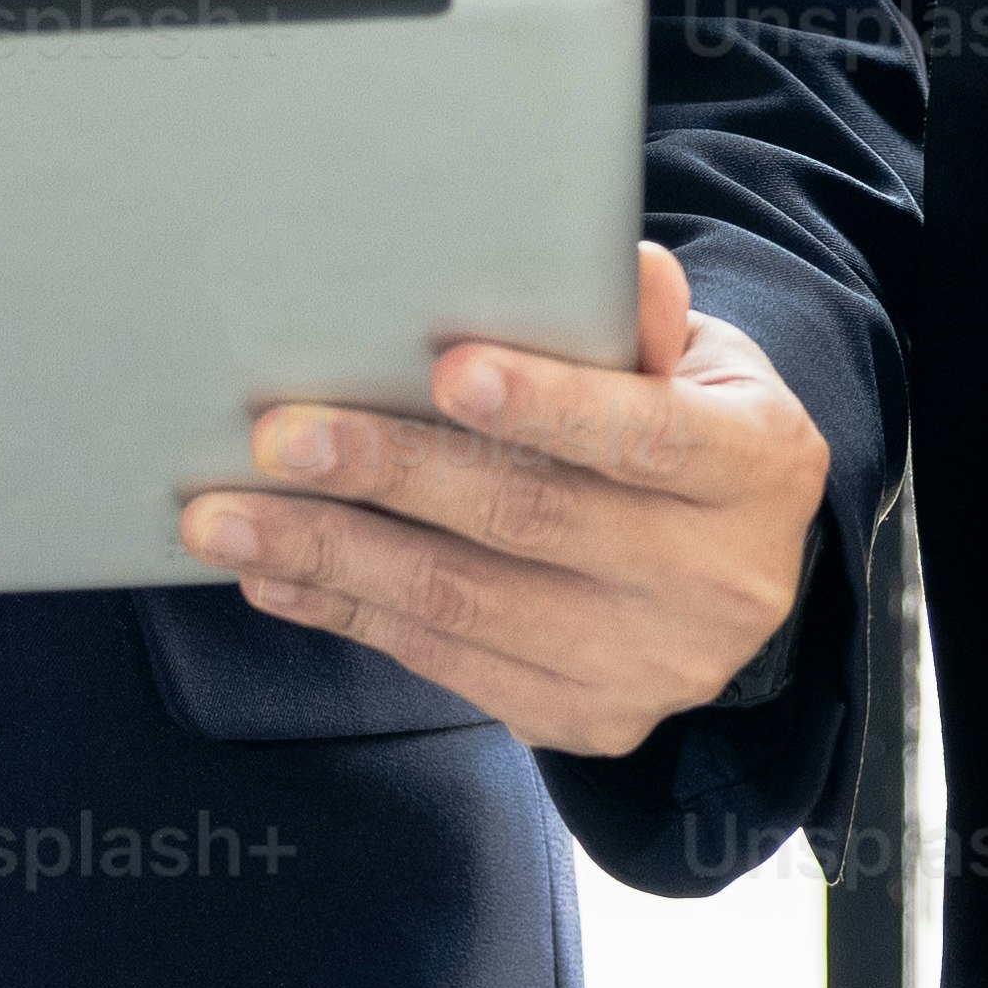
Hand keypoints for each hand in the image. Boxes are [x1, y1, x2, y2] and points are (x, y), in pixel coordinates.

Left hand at [175, 241, 826, 759]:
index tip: (445, 370)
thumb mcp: (705, 363)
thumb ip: (647, 324)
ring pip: (467, 606)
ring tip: (228, 519)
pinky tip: (274, 577)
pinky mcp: (585, 722)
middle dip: (393, 474)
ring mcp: (649, 668)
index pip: (650, 435)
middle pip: (533, 521)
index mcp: (760, 469)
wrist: (742, 573)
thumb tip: (616, 266)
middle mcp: (716, 583)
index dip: (549, 405)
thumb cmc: (693, 431)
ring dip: (332, 558)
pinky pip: (445, 664)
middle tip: (280, 436)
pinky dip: (348, 614)